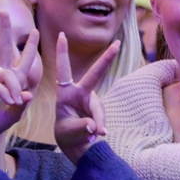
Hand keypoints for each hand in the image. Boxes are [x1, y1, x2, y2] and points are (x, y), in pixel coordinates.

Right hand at [0, 11, 40, 142]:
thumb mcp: (17, 111)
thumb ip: (23, 102)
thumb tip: (27, 94)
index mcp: (11, 78)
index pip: (21, 58)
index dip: (28, 45)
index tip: (34, 30)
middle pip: (4, 48)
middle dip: (4, 29)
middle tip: (3, 12)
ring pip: (6, 74)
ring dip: (13, 88)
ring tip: (14, 102)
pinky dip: (4, 93)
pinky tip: (9, 101)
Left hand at [53, 33, 119, 164]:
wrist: (76, 143)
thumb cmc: (67, 133)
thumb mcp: (69, 132)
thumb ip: (80, 128)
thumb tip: (94, 127)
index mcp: (66, 93)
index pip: (63, 70)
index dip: (62, 53)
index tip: (61, 35)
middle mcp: (81, 93)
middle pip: (95, 74)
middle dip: (107, 58)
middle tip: (117, 44)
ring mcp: (92, 100)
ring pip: (98, 108)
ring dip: (98, 121)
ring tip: (97, 133)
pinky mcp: (100, 109)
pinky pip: (102, 117)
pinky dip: (101, 125)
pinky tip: (100, 134)